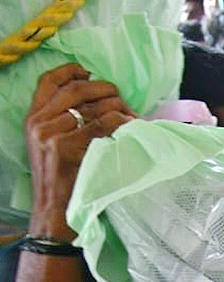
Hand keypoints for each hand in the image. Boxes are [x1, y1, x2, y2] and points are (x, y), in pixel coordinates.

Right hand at [25, 64, 134, 238]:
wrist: (54, 210)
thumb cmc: (63, 181)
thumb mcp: (52, 147)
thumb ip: (64, 124)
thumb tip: (98, 105)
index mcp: (33, 118)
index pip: (48, 82)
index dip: (69, 70)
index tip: (88, 70)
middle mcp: (39, 122)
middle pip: (75, 90)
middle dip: (103, 89)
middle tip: (121, 97)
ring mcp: (51, 133)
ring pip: (91, 105)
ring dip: (117, 107)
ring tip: (132, 116)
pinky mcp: (66, 146)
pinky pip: (101, 124)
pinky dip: (120, 121)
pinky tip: (131, 125)